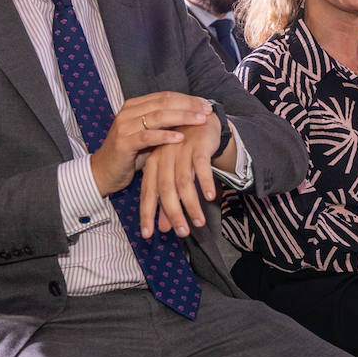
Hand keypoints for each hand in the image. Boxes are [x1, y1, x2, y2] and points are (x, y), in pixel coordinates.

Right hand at [89, 92, 211, 196]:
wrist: (103, 172)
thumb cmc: (130, 154)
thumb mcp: (148, 135)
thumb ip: (163, 124)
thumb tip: (192, 116)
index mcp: (135, 106)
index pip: (165, 96)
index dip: (187, 99)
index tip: (205, 104)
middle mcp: (128, 112)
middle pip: (164, 102)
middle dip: (188, 105)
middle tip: (207, 111)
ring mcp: (124, 126)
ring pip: (158, 116)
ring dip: (182, 117)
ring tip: (199, 121)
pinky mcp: (123, 143)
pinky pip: (148, 136)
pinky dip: (165, 136)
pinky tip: (180, 137)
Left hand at [139, 113, 222, 238]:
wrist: (200, 121)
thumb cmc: (183, 153)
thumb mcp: (172, 175)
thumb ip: (166, 201)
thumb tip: (163, 229)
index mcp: (153, 164)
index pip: (147, 192)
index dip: (147, 214)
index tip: (147, 235)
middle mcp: (164, 157)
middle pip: (165, 189)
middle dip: (172, 213)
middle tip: (181, 233)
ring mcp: (180, 151)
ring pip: (183, 181)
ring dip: (191, 203)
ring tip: (199, 222)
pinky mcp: (198, 146)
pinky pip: (201, 165)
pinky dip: (205, 181)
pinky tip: (210, 197)